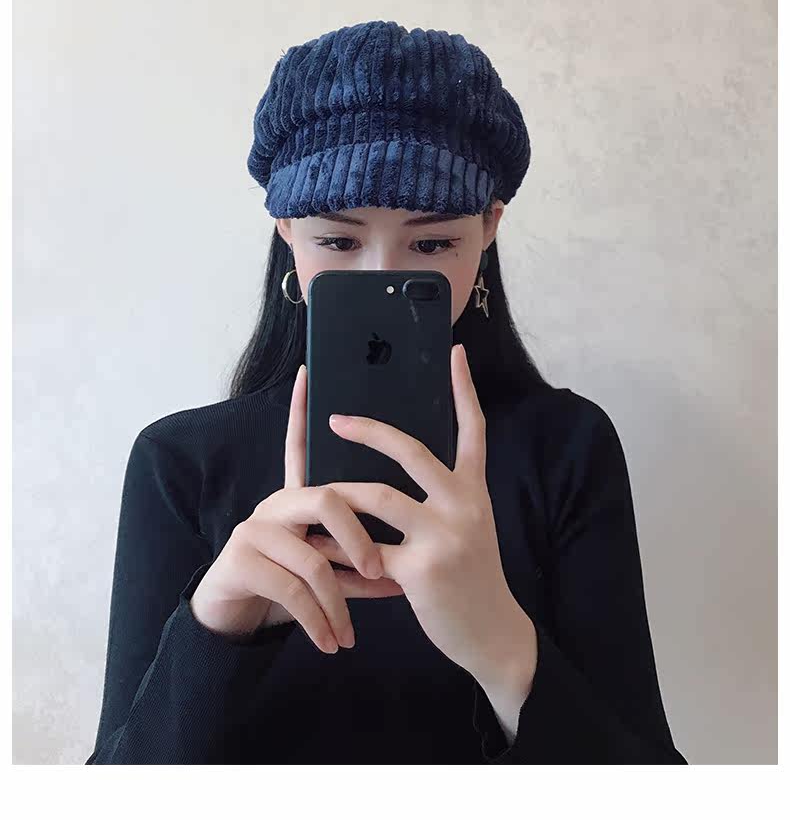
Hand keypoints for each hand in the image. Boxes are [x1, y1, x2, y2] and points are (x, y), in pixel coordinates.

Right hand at [189, 364, 403, 652]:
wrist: (239, 621)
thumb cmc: (290, 587)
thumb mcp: (328, 568)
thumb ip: (357, 556)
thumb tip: (404, 565)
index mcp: (300, 498)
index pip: (303, 446)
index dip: (302, 411)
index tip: (307, 372)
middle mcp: (276, 503)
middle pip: (326, 499)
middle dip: (359, 538)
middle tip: (382, 571)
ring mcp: (254, 529)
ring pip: (310, 557)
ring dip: (338, 601)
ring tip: (351, 634)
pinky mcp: (240, 561)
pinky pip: (291, 589)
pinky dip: (318, 620)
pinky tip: (330, 641)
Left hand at [321, 344, 536, 682]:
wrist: (493, 633)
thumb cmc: (471, 575)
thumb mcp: (468, 526)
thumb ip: (438, 497)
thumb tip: (387, 470)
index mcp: (474, 489)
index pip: (473, 428)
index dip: (464, 389)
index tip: (455, 352)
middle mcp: (464, 504)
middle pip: (412, 450)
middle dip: (369, 430)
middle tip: (335, 418)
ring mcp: (444, 535)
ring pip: (377, 497)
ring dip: (339, 494)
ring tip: (312, 491)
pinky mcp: (423, 570)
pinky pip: (365, 552)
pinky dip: (337, 554)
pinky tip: (318, 554)